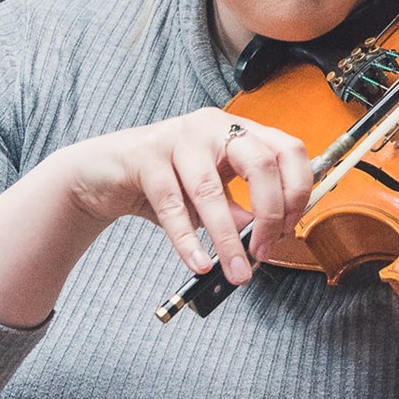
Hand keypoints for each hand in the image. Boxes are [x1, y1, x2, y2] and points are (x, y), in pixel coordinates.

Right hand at [55, 108, 312, 283]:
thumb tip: (262, 233)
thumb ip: (237, 209)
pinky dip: (187, 240)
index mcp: (237, 131)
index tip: (288, 228)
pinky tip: (198, 263)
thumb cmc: (162, 184)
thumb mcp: (209, 197)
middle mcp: (212, 126)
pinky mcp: (145, 156)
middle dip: (269, 213)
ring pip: (212, 190)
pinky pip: (171, 204)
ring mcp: (178, 137)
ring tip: (236, 272)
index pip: (287, 151)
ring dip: (227, 238)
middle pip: (260, 163)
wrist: (101, 174)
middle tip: (263, 250)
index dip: (296, 190)